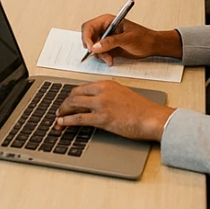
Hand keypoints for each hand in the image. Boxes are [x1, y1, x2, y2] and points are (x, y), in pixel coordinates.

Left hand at [54, 81, 174, 141]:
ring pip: (73, 105)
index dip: (71, 96)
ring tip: (58, 118)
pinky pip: (79, 119)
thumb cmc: (141, 109)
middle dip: (64, 104)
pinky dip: (67, 121)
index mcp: (106, 84)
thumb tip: (95, 103)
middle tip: (59, 111)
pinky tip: (62, 123)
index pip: (82, 88)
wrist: (152, 118)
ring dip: (62, 112)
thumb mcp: (122, 95)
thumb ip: (107, 95)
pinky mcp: (102, 118)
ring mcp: (101, 104)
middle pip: (74, 95)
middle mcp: (101, 91)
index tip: (67, 102)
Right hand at [80, 15, 181, 65]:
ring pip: (94, 46)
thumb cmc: (143, 37)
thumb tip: (96, 46)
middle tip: (98, 54)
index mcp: (107, 21)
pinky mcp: (109, 47)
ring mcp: (106, 38)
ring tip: (109, 59)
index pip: (89, 26)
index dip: (87, 37)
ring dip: (99, 55)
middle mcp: (105, 28)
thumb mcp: (127, 39)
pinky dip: (103, 57)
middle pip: (89, 36)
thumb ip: (110, 42)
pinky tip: (110, 59)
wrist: (152, 46)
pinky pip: (99, 53)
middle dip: (93, 47)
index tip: (91, 47)